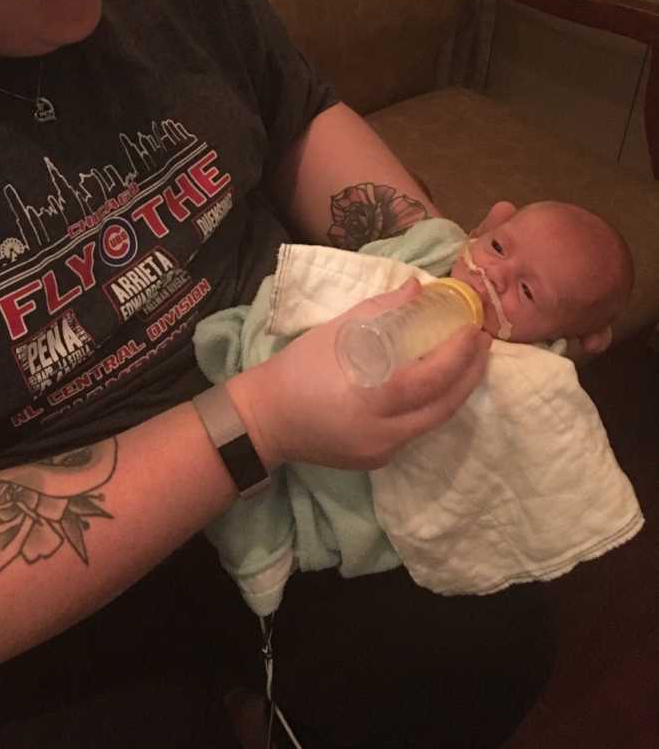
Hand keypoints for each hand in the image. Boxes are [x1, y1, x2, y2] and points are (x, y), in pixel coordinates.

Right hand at [227, 279, 490, 471]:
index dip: (459, 355)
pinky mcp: (377, 461)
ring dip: (455, 393)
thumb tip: (417, 287)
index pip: (433, 379)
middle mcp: (384, 431)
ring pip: (433, 423)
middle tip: (483, 345)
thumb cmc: (298, 368)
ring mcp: (382, 451)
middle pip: (445, 408)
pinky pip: (413, 433)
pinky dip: (429, 408)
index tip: (474, 330)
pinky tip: (432, 387)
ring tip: (468, 363)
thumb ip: (381, 308)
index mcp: (372, 397)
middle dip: (471, 376)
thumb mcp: (336, 331)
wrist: (265, 419)